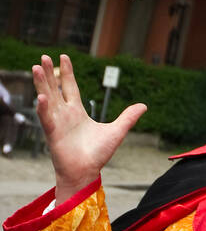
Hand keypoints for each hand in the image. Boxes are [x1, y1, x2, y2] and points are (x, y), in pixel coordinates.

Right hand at [33, 54, 146, 202]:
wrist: (87, 173)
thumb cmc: (97, 155)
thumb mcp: (116, 131)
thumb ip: (128, 117)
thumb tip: (144, 105)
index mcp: (77, 112)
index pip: (70, 87)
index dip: (67, 72)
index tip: (63, 57)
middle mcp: (64, 114)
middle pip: (55, 88)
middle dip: (50, 73)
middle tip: (45, 56)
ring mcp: (57, 123)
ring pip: (47, 98)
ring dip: (42, 83)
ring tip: (37, 67)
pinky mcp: (53, 134)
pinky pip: (46, 118)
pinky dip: (43, 107)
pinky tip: (41, 96)